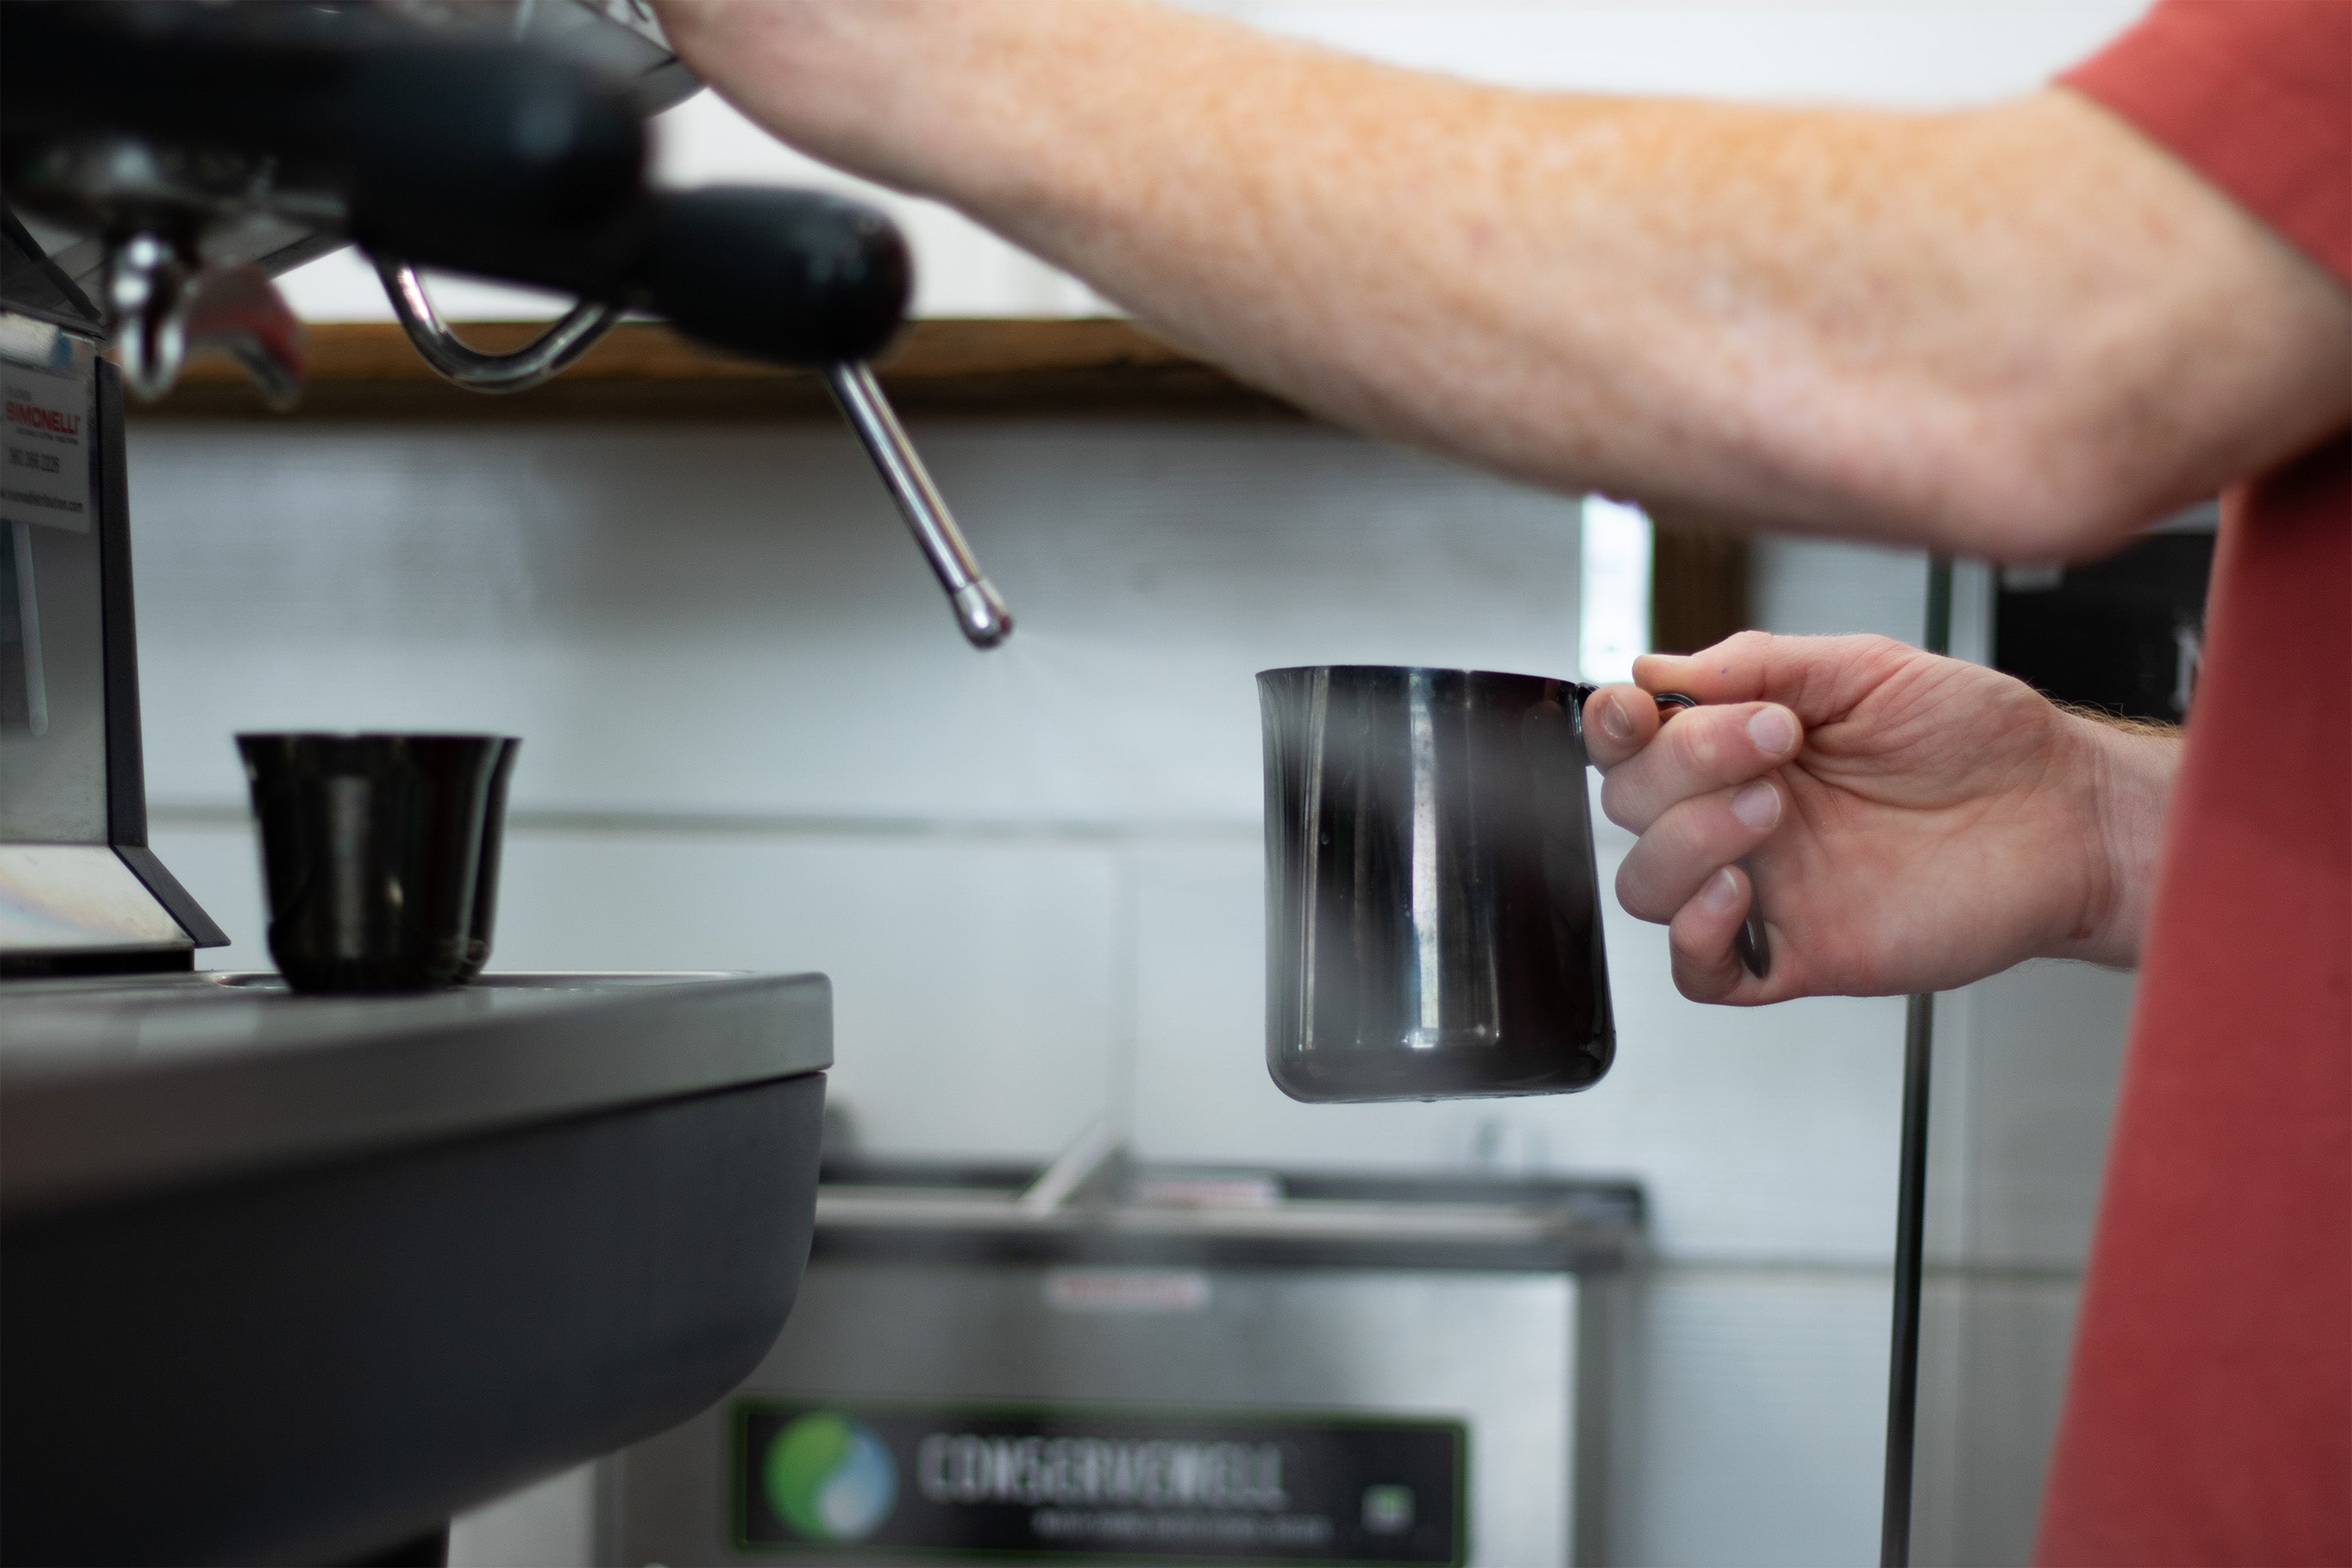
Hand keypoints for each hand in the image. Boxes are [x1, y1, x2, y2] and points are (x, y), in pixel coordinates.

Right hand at [1581, 631, 2177, 1003]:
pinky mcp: (1799, 952)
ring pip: (1645, 886)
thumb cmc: (1980, 738)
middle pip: (1629, 804)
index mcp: (1741, 744)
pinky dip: (1696, 934)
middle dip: (1683, 764)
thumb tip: (1659, 668)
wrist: (2064, 814)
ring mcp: (1764, 886)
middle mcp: (1739, 814)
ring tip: (1772, 809)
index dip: (1615, 723)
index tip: (1646, 705)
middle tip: (1773, 740)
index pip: (1631, 741)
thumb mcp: (1868, 666)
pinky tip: (1740, 891)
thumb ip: (1760, 661)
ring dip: (1686, 840)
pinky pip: (1701, 970)